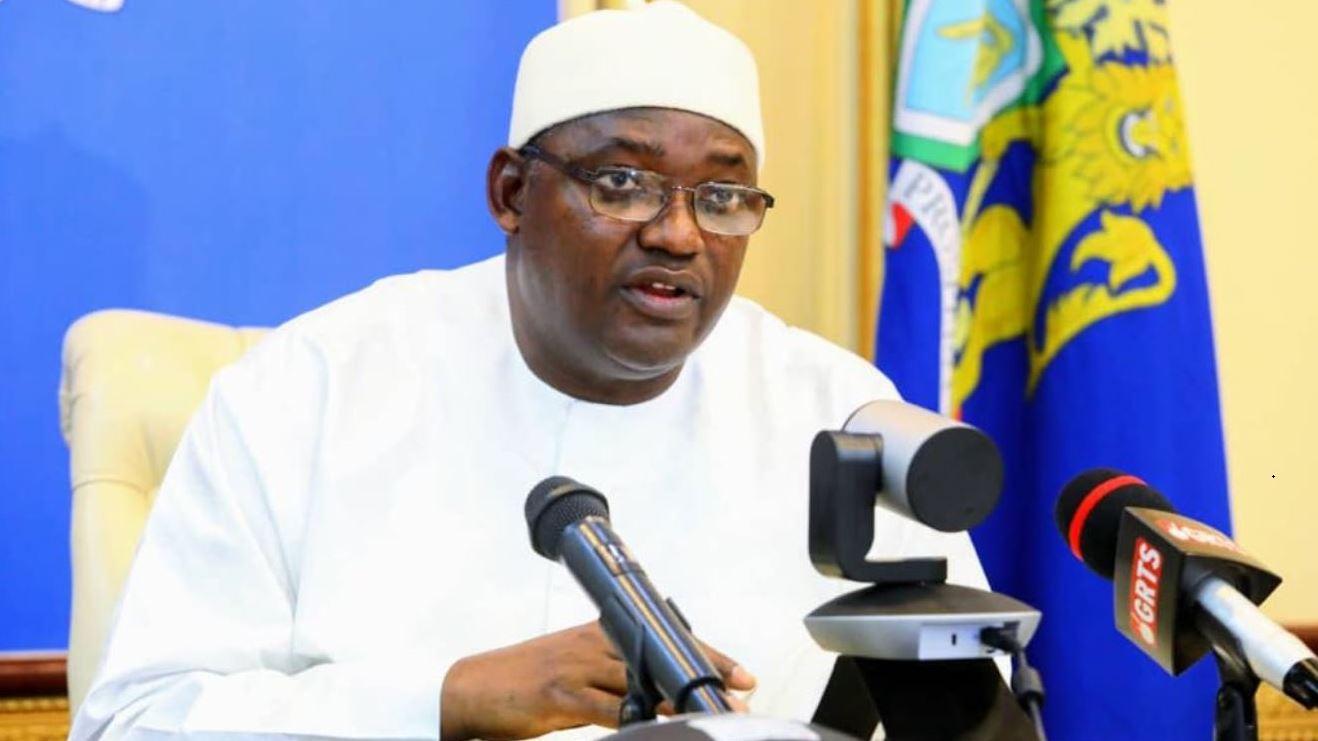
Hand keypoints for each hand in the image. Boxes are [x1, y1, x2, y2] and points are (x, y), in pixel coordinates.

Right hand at [440, 620, 755, 740]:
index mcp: (600, 633)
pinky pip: (606, 708)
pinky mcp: (559, 695)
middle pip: (661, 656)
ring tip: (711, 710)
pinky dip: (633, 717)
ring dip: (678, 698)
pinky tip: (654, 725)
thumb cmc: (529, 681)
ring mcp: (577, 667)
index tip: (741, 674)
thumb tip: (660, 694)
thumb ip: (616, 677)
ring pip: (640, 680)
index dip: (706, 655)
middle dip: (703, 674)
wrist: (474, 687)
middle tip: (741, 691)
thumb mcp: (578, 669)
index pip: (664, 639)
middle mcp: (593, 643)